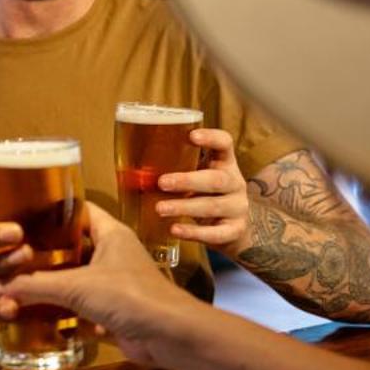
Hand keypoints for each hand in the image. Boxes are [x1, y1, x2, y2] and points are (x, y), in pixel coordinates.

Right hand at [0, 205, 200, 367]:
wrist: (168, 335)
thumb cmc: (129, 296)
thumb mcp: (75, 286)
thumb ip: (34, 285)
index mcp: (110, 233)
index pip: (78, 210)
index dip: (52, 209)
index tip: (22, 211)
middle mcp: (112, 253)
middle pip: (72, 245)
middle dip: (44, 250)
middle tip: (11, 248)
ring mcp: (113, 282)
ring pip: (76, 276)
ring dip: (51, 281)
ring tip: (16, 277)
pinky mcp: (113, 309)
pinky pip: (80, 304)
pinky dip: (62, 308)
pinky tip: (34, 310)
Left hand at [155, 128, 250, 254]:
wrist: (233, 229)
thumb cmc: (204, 196)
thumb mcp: (197, 178)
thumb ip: (176, 170)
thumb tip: (131, 171)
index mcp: (224, 163)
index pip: (224, 143)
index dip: (211, 138)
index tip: (191, 136)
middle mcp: (235, 183)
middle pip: (217, 179)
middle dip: (188, 180)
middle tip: (162, 182)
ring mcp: (238, 208)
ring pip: (213, 206)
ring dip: (184, 207)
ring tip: (160, 209)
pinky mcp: (235, 230)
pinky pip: (215, 233)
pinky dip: (194, 232)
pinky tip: (175, 229)